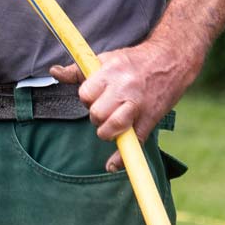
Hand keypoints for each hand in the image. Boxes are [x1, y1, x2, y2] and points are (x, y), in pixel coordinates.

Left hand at [49, 37, 200, 171]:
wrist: (170, 60)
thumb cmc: (133, 61)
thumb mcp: (105, 60)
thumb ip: (78, 70)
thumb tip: (54, 72)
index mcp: (110, 72)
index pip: (86, 95)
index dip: (86, 100)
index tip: (94, 97)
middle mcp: (123, 88)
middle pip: (96, 114)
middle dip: (96, 116)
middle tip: (104, 111)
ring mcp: (138, 105)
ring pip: (112, 128)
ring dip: (106, 132)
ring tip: (110, 126)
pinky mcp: (150, 118)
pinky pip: (133, 141)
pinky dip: (121, 157)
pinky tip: (112, 165)